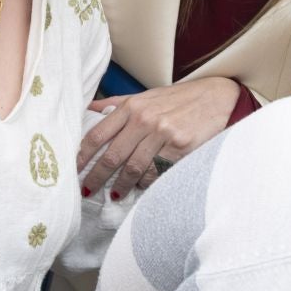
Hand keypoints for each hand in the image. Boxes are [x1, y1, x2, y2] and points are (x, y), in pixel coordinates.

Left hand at [78, 77, 240, 196]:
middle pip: (112, 155)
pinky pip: (157, 173)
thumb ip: (117, 104)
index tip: (74, 170)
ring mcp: (162, 134)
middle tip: (87, 191)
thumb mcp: (146, 96)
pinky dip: (147, 183)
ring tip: (115, 194)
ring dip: (121, 186)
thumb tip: (89, 111)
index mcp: (131, 106)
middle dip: (96, 177)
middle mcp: (144, 119)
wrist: (217, 97)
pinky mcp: (180, 148)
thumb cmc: (178, 99)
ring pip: (133, 168)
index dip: (83, 155)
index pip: (98, 134)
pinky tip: (141, 188)